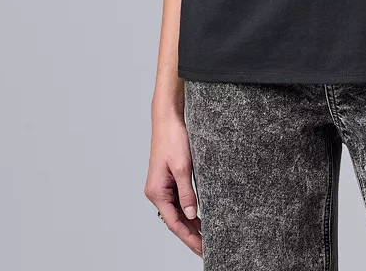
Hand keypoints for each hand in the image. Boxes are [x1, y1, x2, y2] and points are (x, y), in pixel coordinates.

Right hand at [144, 105, 201, 256]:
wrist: (168, 118)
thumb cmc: (173, 138)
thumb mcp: (183, 167)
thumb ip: (187, 193)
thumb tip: (191, 216)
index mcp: (157, 192)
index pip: (174, 223)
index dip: (189, 238)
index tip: (202, 248)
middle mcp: (157, 192)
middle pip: (175, 221)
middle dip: (191, 235)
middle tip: (208, 248)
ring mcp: (163, 187)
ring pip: (177, 212)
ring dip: (191, 225)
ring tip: (206, 238)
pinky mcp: (169, 180)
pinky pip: (179, 201)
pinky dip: (189, 211)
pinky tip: (199, 218)